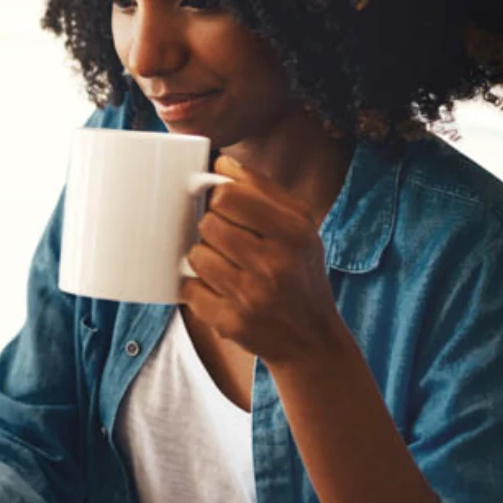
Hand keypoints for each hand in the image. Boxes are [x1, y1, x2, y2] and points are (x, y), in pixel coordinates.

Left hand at [182, 155, 343, 365]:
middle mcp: (275, 263)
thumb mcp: (300, 227)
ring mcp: (251, 296)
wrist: (312, 340)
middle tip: (226, 240)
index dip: (217, 196)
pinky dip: (196, 288)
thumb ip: (263, 190)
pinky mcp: (231, 323)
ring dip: (202, 257)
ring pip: (196, 255)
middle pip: (208, 222)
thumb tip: (220, 162)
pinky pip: (189, 289)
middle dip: (211, 228)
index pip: (228, 195)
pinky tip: (216, 289)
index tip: (221, 204)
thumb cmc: (300, 274)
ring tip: (223, 265)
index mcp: (294, 231)